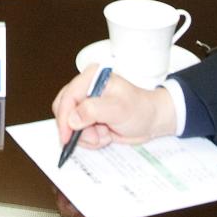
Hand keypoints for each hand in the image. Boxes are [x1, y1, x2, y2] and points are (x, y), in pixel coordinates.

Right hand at [51, 67, 174, 150]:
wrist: (152, 121)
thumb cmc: (140, 109)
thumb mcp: (118, 109)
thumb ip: (93, 111)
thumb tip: (72, 119)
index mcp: (91, 77)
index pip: (68, 97)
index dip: (64, 118)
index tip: (67, 137)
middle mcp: (85, 88)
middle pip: (65, 111)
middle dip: (78, 129)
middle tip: (95, 136)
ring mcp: (86, 104)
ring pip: (70, 125)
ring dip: (87, 136)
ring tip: (105, 134)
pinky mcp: (88, 117)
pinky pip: (78, 132)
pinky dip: (91, 139)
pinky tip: (106, 135)